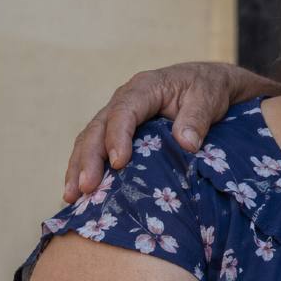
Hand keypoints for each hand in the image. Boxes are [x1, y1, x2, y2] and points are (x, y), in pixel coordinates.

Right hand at [63, 62, 280, 202]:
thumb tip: (186, 144)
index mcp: (144, 88)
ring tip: (72, 197)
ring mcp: (117, 115)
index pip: (124, 112)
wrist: (207, 83)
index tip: (118, 163)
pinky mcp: (117, 131)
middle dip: (88, 159)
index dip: (117, 137)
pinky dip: (85, 168)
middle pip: (97, 128)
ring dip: (79, 168)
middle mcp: (124, 100)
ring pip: (89, 140)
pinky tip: (80, 194)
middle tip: (86, 188)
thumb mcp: (208, 99)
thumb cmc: (207, 89)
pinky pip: (95, 147)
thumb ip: (197, 118)